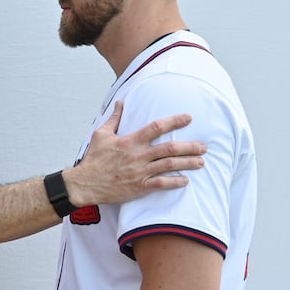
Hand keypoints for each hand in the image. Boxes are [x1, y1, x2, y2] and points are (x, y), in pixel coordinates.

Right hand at [62, 102, 204, 206]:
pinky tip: (186, 180)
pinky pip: (161, 184)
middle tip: (204, 146)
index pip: (156, 127)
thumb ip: (114, 118)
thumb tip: (120, 102)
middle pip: (170, 148)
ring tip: (201, 162)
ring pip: (169, 166)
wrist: (85, 183)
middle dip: (190, 146)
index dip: (174, 121)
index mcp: (130, 141)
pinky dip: (175, 182)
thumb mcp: (101, 134)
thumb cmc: (94, 159)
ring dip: (188, 163)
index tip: (188, 118)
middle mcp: (138, 155)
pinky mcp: (139, 187)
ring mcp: (140, 172)